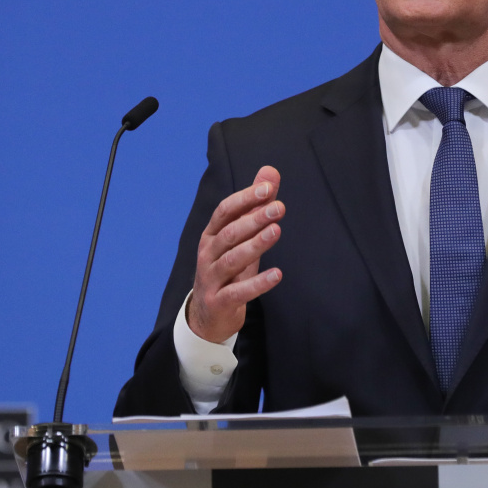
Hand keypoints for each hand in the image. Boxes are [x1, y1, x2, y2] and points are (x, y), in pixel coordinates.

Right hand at [189, 166, 284, 342]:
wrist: (207, 315)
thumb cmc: (228, 269)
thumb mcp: (241, 237)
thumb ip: (255, 205)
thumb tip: (270, 171)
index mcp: (211, 235)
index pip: (225, 211)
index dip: (245, 198)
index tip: (268, 188)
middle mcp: (207, 254)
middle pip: (229, 234)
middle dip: (254, 219)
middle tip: (279, 208)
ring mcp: (210, 279)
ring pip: (232, 260)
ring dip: (255, 245)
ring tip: (276, 232)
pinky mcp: (218, 302)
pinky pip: (238, 292)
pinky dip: (258, 284)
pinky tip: (277, 274)